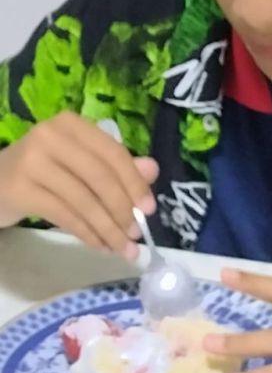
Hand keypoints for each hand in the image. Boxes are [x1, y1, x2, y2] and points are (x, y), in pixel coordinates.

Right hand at [0, 111, 157, 257]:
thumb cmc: (44, 171)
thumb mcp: (80, 163)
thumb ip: (116, 166)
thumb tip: (152, 170)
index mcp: (72, 124)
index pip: (112, 152)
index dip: (134, 182)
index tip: (150, 209)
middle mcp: (51, 136)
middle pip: (99, 176)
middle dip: (122, 209)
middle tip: (136, 234)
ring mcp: (32, 161)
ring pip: (83, 200)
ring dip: (107, 228)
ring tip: (122, 248)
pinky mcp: (18, 189)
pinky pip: (64, 215)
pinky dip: (86, 234)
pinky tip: (99, 246)